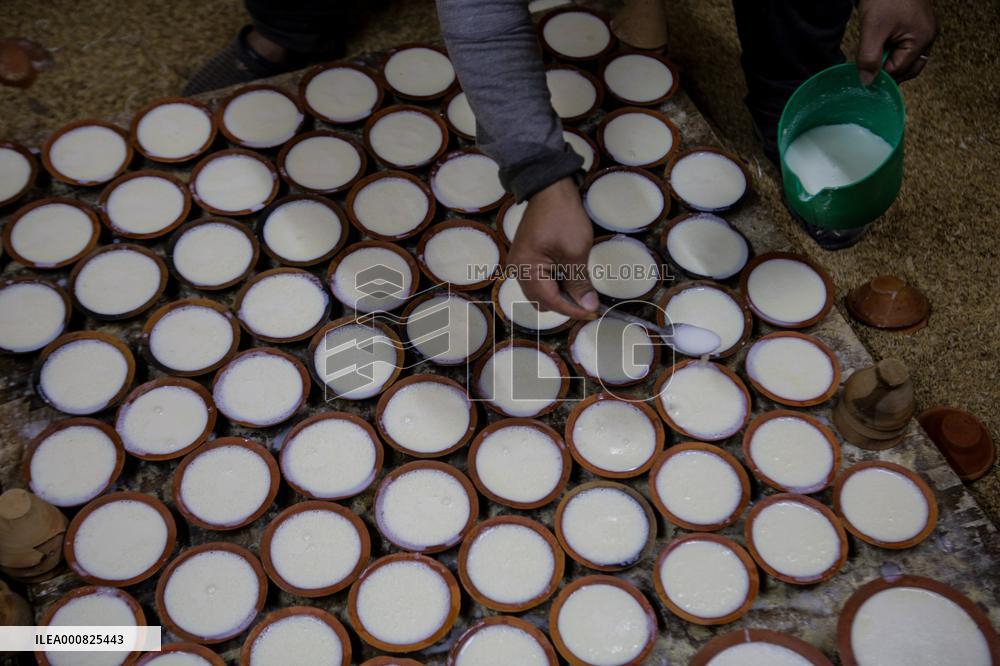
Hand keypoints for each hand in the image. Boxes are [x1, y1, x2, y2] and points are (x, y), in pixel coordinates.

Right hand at [506, 177, 598, 319]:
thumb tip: (588, 305)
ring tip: (581, 287)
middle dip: (565, 304)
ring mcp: (520, 264)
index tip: (593, 311)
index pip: (550, 301)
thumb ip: (579, 282)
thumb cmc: (563, 216)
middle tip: (588, 299)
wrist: (550, 188)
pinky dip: (555, 283)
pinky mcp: (526, 258)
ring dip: (560, 294)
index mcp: (526, 269)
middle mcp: (517, 270)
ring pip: (540, 293)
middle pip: (541, 302)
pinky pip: (539, 281)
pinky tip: (570, 276)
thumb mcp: (576, 251)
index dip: (573, 309)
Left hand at [857, 0, 938, 85]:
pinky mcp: (919, 25)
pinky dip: (894, 51)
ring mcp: (925, 30)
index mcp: (922, 39)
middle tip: (869, 70)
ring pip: (908, 59)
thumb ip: (869, 58)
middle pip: (908, 68)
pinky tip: (882, 45)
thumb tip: (867, 82)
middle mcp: (929, 36)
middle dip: (888, 72)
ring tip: (875, 55)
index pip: (899, 70)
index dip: (880, 74)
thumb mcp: (872, 30)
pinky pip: (908, 47)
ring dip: (891, 62)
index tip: (864, 74)